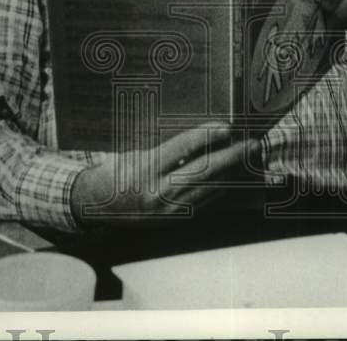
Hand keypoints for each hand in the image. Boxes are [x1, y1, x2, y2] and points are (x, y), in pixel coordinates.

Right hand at [69, 123, 257, 227]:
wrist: (95, 205)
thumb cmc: (114, 170)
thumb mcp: (134, 152)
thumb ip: (166, 147)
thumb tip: (201, 135)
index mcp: (145, 169)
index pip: (182, 149)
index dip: (206, 137)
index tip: (227, 126)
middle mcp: (158, 192)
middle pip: (203, 171)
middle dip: (231, 156)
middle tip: (251, 143)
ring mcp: (168, 210)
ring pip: (208, 188)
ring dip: (232, 172)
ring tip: (248, 157)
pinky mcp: (174, 220)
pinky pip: (204, 201)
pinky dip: (221, 187)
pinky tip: (233, 175)